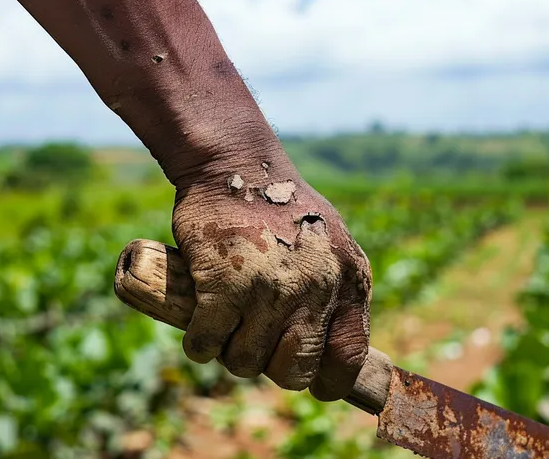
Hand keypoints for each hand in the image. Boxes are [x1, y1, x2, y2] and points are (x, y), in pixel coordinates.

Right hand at [170, 160, 371, 401]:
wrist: (236, 165)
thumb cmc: (281, 207)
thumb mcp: (330, 245)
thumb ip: (335, 290)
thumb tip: (330, 350)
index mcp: (349, 280)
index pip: (349, 358)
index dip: (328, 381)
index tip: (310, 382)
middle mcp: (316, 288)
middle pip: (295, 371)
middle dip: (272, 368)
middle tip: (257, 345)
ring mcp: (270, 289)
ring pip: (246, 362)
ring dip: (231, 353)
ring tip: (228, 327)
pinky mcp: (224, 286)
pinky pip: (207, 345)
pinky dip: (199, 343)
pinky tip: (200, 328)